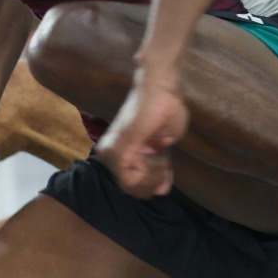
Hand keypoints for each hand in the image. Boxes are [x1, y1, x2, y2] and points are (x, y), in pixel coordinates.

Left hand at [95, 68, 188, 198]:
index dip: (153, 184)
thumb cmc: (165, 108)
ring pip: (133, 186)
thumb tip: (162, 191)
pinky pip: (133, 179)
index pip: (131, 185)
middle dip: (155, 181)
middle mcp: (110, 153)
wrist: (161, 87)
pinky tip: (159, 155)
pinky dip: (152, 173)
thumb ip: (160, 169)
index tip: (167, 172)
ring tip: (162, 154)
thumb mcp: (165, 144)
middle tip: (165, 162)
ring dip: (155, 176)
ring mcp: (112, 152)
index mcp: (119, 152)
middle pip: (133, 189)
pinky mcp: (118, 150)